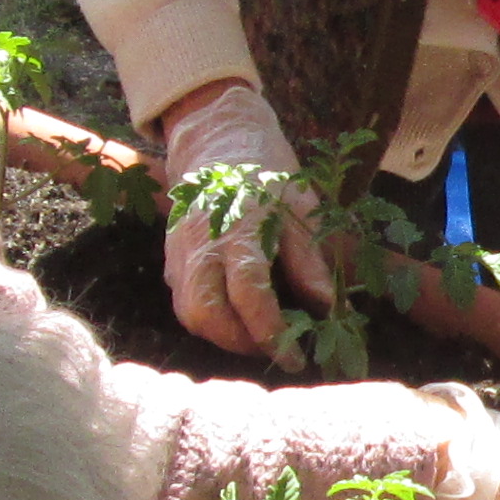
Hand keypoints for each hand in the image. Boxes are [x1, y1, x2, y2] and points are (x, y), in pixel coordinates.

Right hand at [156, 80, 333, 358]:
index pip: (250, 296)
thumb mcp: (300, 210)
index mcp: (240, 230)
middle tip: (275, 349)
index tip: (296, 359)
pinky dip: (208, 319)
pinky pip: (182, 301)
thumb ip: (309, 263)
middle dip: (241, 343)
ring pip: (189, 313)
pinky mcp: (171, 258)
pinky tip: (235, 317)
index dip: (272, 334)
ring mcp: (180, 253)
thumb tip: (328, 309)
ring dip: (222, 336)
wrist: (217, 141)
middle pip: (206, 314)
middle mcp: (202, 245)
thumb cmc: (267, 176)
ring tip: (257, 336)